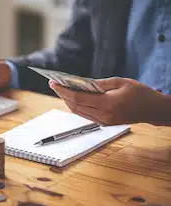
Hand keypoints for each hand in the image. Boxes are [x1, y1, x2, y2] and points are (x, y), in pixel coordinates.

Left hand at [49, 77, 169, 125]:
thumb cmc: (140, 93)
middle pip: (75, 106)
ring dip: (68, 101)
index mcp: (107, 104)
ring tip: (60, 89)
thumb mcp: (120, 82)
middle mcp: (103, 116)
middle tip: (54, 84)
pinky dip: (77, 105)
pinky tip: (72, 97)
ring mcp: (103, 122)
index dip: (63, 90)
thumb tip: (81, 83)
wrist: (153, 110)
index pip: (78, 98)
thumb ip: (99, 84)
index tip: (53, 83)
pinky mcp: (104, 123)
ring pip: (78, 112)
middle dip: (62, 94)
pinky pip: (85, 115)